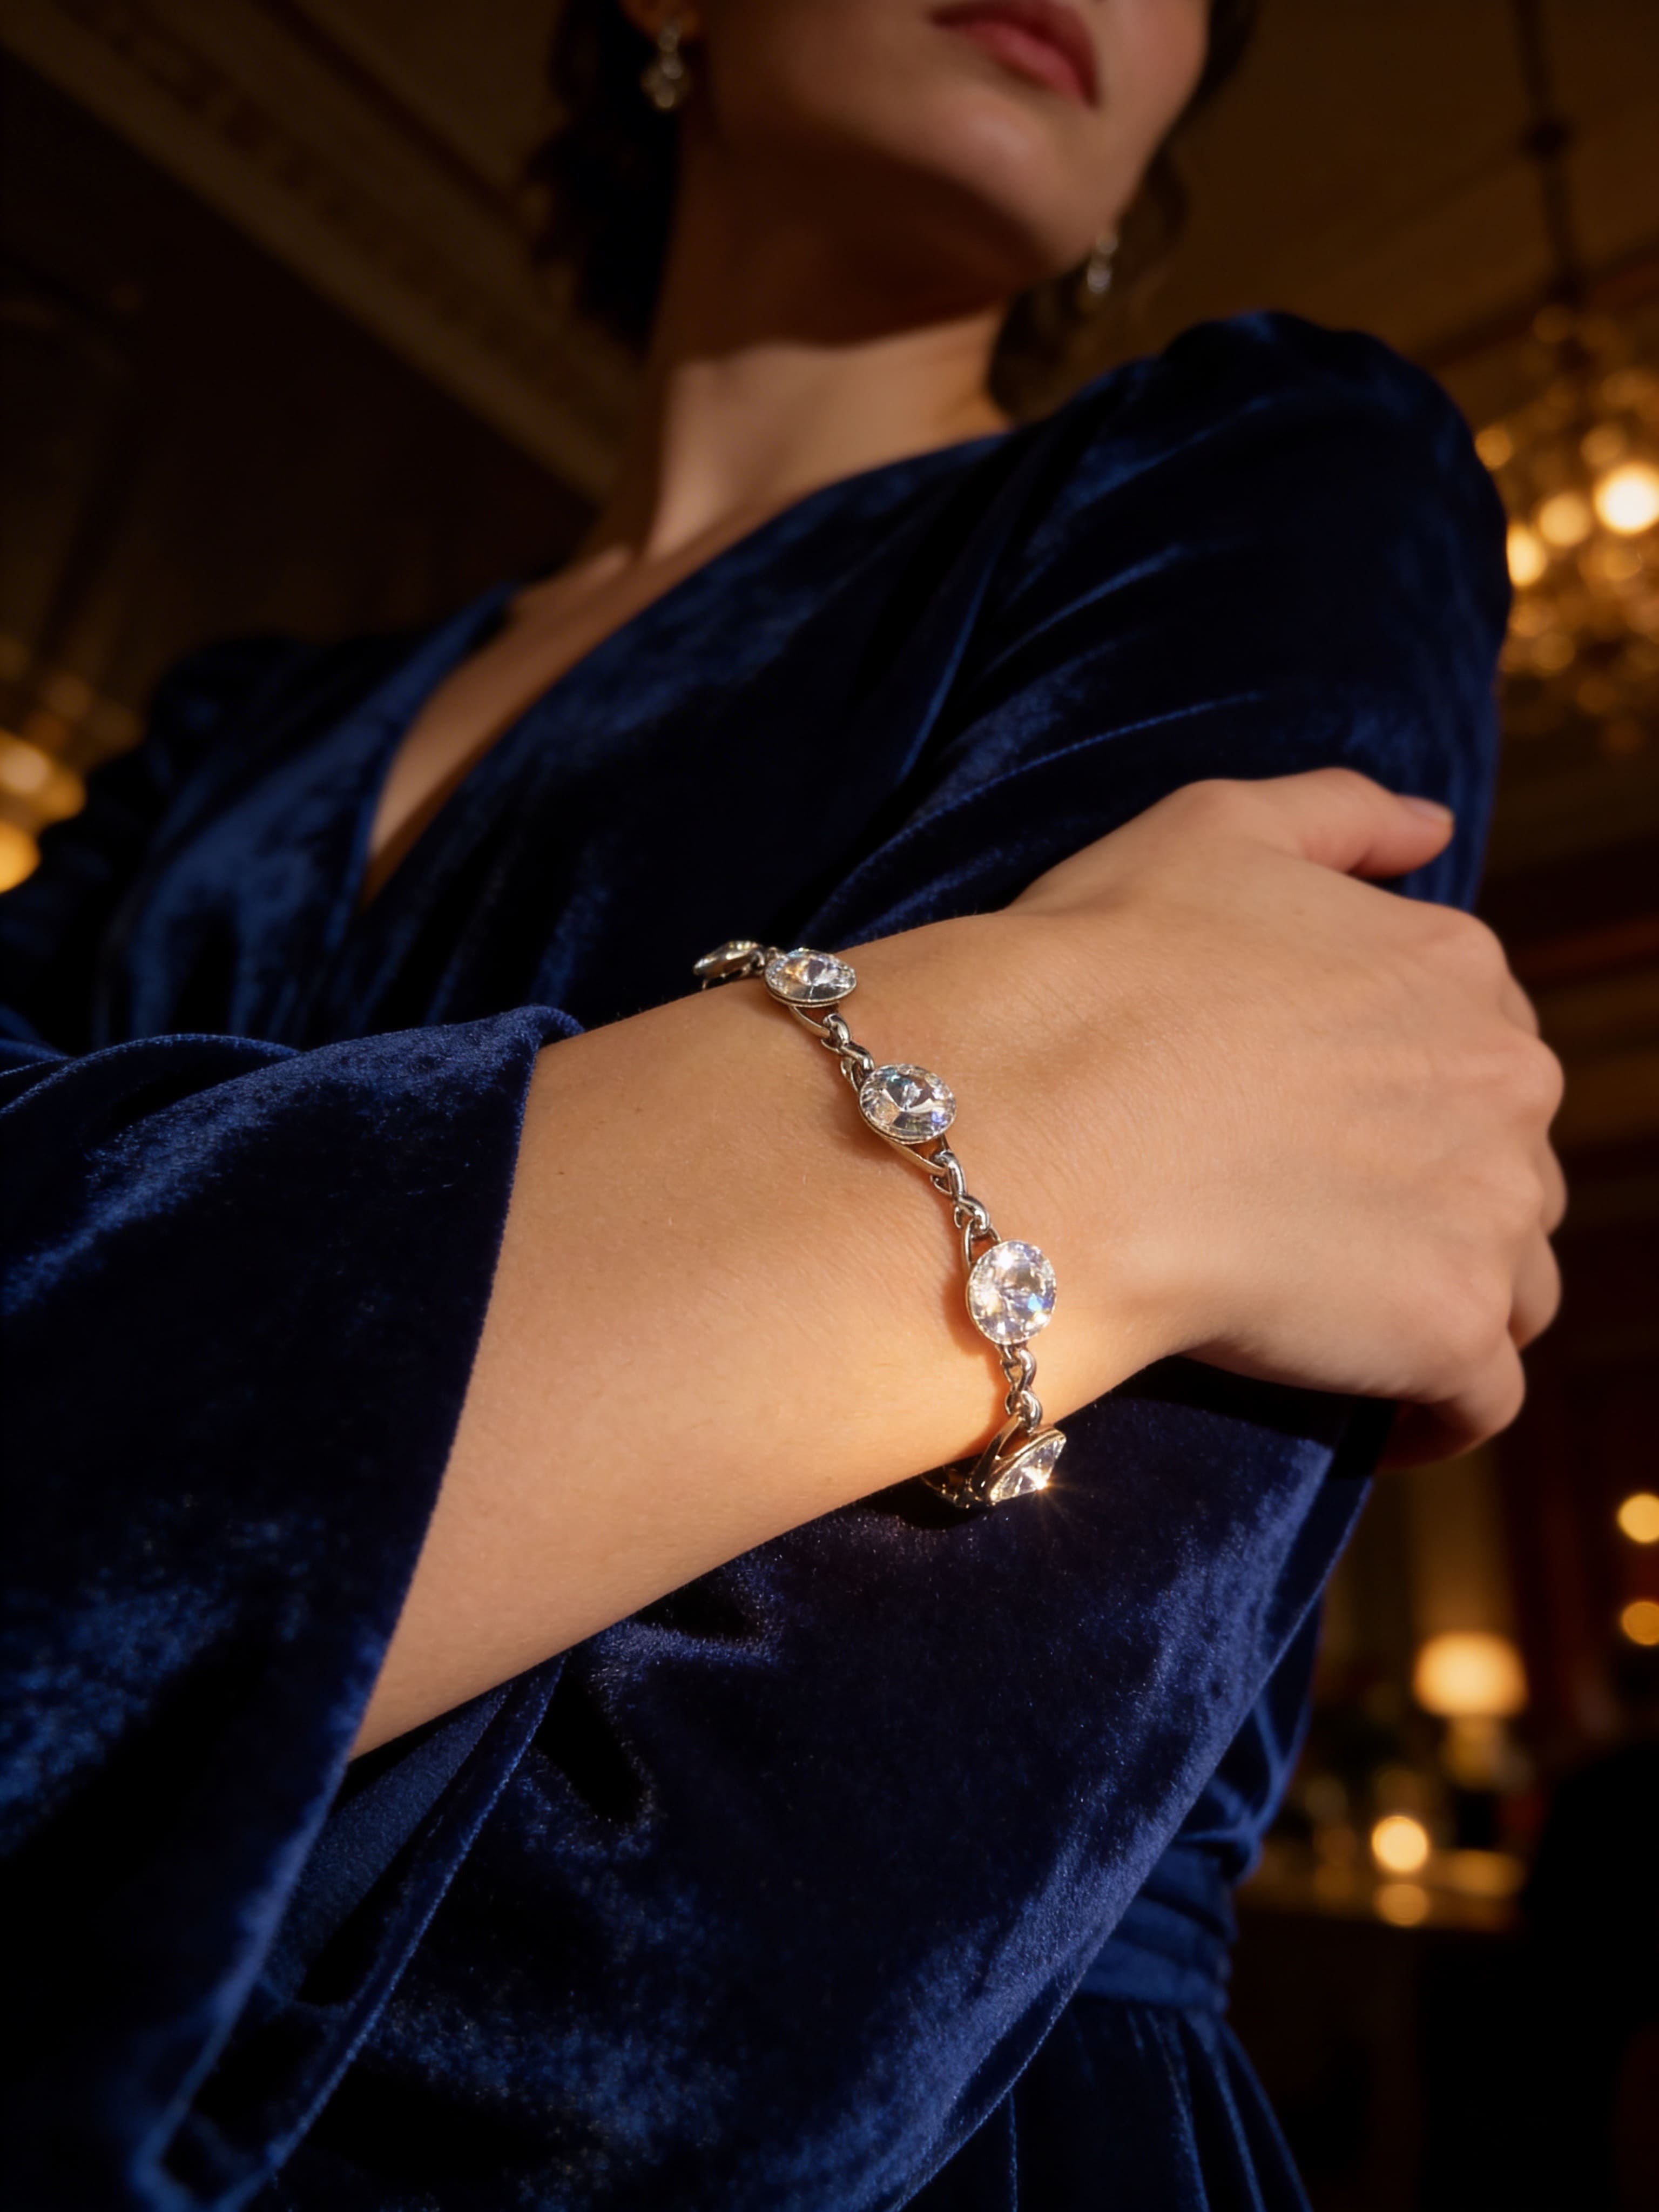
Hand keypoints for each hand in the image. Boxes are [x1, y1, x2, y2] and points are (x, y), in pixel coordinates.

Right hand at [996, 769, 1563, 1462]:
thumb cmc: (1101, 971)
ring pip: (1514, 1276)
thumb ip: (1339, 816)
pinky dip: (1442, 1413)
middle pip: (1506, 1163)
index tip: (1323, 1140)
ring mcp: (1490, 1208)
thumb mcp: (1212, 830)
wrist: (1045, 1119)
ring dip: (1447, 1298)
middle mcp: (1504, 1078)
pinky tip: (1381, 1417)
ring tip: (1343, 1324)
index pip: (1476, 1046)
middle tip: (1315, 1234)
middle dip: (1437, 1199)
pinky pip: (1483, 1397)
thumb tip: (1436, 826)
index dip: (1404, 1099)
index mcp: (1451, 966)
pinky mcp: (1450, 1326)